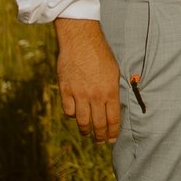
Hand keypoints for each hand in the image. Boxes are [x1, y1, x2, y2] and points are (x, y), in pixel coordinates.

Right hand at [54, 17, 124, 143]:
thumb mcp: (114, 72)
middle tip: (101, 141)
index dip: (112, 132)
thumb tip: (113, 108)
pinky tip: (75, 115)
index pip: (113, 119)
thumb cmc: (100, 54)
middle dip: (100, 136)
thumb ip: (113, 91)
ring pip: (82, 121)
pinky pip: (68, 110)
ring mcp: (79, 94)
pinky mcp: (65, 90)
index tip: (112, 139)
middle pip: (98, 124)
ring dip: (85, 130)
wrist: (81, 40)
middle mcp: (95, 96)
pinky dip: (72, 115)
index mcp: (110, 92)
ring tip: (87, 133)